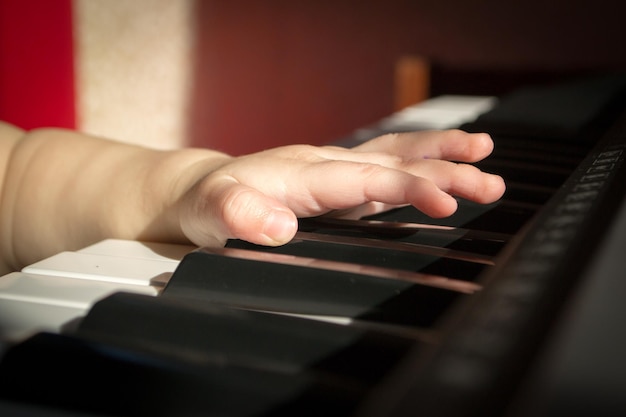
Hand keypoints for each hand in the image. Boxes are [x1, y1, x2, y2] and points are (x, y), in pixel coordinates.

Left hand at [178, 129, 505, 247]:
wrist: (205, 189)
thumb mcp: (212, 210)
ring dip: (442, 159)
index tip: (445, 202)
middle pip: (394, 161)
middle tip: (490, 182)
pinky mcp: (340, 184)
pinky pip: (387, 170)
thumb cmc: (211, 201)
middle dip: (444, 169)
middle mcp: (327, 165)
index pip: (367, 178)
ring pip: (397, 158)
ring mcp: (336, 172)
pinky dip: (421, 168)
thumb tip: (279, 226)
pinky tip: (444, 174)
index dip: (408, 187)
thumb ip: (240, 214)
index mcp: (305, 172)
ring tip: (486, 163)